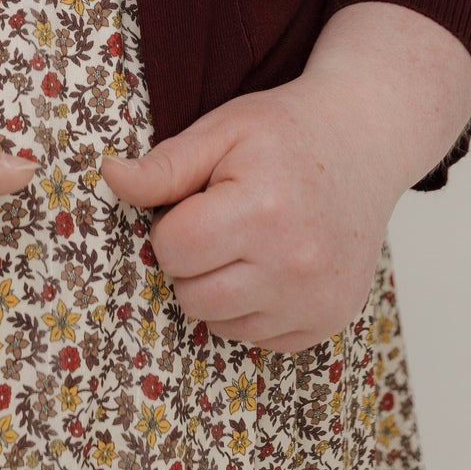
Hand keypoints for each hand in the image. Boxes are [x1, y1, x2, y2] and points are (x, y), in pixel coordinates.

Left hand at [98, 75, 401, 352]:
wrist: (362, 143)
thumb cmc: (285, 132)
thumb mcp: (220, 130)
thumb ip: (163, 165)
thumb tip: (108, 177)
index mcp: (261, 211)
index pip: (173, 250)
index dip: (170, 225)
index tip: (195, 202)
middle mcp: (293, 266)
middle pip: (192, 296)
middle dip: (190, 260)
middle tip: (218, 220)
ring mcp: (315, 300)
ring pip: (220, 324)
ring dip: (218, 288)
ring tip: (245, 240)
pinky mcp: (329, 322)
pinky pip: (258, 339)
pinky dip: (251, 308)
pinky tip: (270, 264)